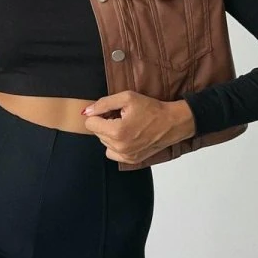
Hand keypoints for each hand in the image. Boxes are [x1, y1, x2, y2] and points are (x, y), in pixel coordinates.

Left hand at [82, 90, 196, 163]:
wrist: (171, 123)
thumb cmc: (152, 109)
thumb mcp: (127, 98)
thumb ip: (103, 104)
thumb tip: (86, 111)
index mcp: (117, 131)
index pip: (90, 123)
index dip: (99, 114)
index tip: (111, 111)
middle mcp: (119, 147)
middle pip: (96, 132)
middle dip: (105, 123)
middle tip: (121, 117)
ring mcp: (125, 156)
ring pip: (103, 142)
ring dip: (110, 133)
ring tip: (126, 125)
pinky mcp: (131, 160)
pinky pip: (112, 152)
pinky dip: (115, 144)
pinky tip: (127, 136)